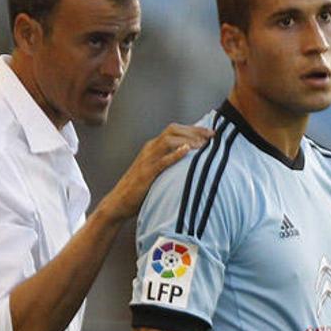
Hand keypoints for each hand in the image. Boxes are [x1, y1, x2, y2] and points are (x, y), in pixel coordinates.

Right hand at [97, 123, 212, 220]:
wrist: (119, 201)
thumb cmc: (140, 188)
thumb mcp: (156, 169)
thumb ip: (169, 161)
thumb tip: (191, 160)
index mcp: (153, 147)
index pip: (175, 130)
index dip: (194, 129)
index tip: (210, 132)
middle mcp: (150, 149)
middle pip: (173, 130)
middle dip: (194, 131)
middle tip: (212, 136)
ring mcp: (148, 160)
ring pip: (168, 141)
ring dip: (187, 140)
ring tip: (203, 144)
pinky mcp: (146, 173)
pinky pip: (162, 160)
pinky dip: (175, 154)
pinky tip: (187, 151)